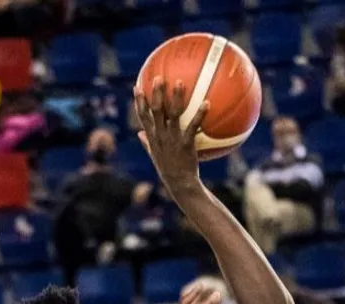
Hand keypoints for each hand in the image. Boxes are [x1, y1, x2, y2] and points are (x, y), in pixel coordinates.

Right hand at [133, 79, 208, 200]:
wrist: (180, 184)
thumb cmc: (168, 170)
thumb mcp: (154, 156)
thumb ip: (147, 143)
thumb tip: (139, 134)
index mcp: (152, 137)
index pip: (142, 116)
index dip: (139, 101)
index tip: (137, 87)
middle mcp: (160, 136)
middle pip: (155, 110)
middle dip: (156, 92)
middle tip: (159, 77)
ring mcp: (172, 139)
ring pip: (172, 114)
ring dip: (176, 97)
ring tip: (180, 82)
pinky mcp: (185, 144)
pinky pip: (193, 126)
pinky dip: (200, 114)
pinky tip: (207, 103)